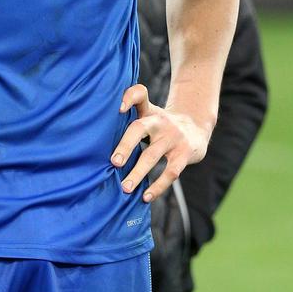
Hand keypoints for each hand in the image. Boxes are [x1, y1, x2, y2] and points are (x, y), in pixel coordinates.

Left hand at [110, 84, 210, 200]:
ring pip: (152, 155)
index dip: (129, 97)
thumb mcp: (148, 113)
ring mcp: (173, 137)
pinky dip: (158, 186)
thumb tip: (96, 139)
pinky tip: (145, 197)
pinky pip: (171, 172)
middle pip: (139, 128)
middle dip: (125, 146)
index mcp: (148, 111)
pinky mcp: (184, 154)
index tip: (118, 108)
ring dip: (138, 173)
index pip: (140, 94)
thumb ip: (127, 119)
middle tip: (113, 163)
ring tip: (124, 188)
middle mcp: (160, 121)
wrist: (195, 128)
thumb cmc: (160, 124)